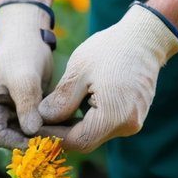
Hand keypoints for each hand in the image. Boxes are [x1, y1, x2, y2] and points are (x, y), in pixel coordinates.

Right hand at [0, 2, 54, 148]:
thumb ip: (26, 105)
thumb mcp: (24, 78)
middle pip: (12, 138)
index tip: (42, 142)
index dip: (18, 143)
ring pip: (27, 133)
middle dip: (34, 141)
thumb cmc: (21, 51)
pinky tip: (69, 126)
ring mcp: (12, 110)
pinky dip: (51, 126)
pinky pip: (38, 124)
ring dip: (45, 135)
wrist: (29, 32)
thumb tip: (32, 132)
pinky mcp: (27, 107)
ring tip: (66, 135)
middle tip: (58, 142)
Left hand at [38, 3, 177, 151]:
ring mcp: (133, 122)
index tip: (33, 128)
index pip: (77, 140)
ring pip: (95, 133)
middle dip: (61, 132)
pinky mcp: (134, 116)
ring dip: (73, 126)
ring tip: (53, 111)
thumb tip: (42, 119)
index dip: (53, 136)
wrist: (144, 37)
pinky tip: (73, 105)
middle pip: (87, 140)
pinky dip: (87, 119)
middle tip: (39, 120)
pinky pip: (105, 124)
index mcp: (115, 116)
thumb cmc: (110, 49)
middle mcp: (128, 125)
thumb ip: (61, 100)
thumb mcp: (79, 71)